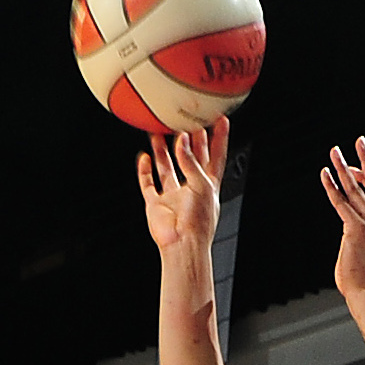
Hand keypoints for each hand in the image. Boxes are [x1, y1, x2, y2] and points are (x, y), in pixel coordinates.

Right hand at [137, 120, 228, 253]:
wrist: (182, 245)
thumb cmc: (198, 222)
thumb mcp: (201, 185)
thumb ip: (191, 162)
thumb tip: (182, 141)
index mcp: (208, 185)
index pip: (216, 156)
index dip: (219, 138)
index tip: (220, 119)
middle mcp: (190, 189)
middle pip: (190, 159)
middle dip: (188, 141)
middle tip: (184, 121)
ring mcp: (173, 196)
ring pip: (167, 168)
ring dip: (162, 151)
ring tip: (157, 132)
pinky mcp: (156, 204)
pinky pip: (149, 184)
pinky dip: (145, 170)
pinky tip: (143, 157)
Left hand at [320, 137, 364, 300]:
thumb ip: (364, 234)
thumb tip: (351, 227)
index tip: (363, 162)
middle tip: (358, 141)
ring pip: (354, 190)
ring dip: (342, 168)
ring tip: (334, 152)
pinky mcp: (355, 230)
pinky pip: (341, 203)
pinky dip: (331, 187)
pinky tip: (324, 174)